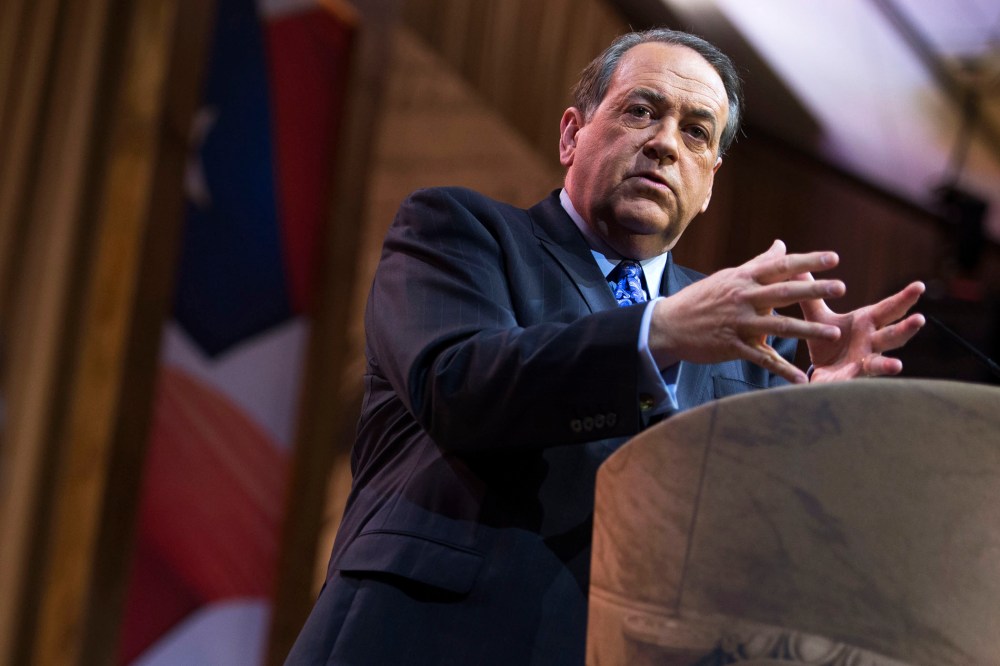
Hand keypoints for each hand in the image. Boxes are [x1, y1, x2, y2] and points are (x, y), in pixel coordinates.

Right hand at [650, 240, 844, 383]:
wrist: (668, 325)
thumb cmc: (701, 299)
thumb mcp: (729, 277)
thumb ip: (759, 263)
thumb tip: (781, 245)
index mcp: (744, 279)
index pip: (780, 266)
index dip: (808, 261)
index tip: (834, 258)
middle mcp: (743, 298)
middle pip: (783, 292)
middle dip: (813, 290)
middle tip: (841, 288)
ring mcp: (739, 323)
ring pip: (779, 326)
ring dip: (808, 330)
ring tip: (834, 333)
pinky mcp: (733, 346)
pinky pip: (762, 359)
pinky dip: (782, 371)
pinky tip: (801, 379)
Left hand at [799, 277, 924, 381]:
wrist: (818, 370)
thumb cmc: (827, 341)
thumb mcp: (818, 317)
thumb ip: (811, 295)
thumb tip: (796, 269)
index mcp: (867, 323)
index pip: (889, 309)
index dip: (904, 298)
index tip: (920, 286)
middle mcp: (871, 343)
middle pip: (892, 335)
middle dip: (906, 328)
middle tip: (920, 319)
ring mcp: (864, 363)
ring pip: (880, 364)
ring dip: (888, 365)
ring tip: (897, 366)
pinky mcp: (850, 380)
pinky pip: (854, 382)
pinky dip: (855, 385)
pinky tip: (861, 392)